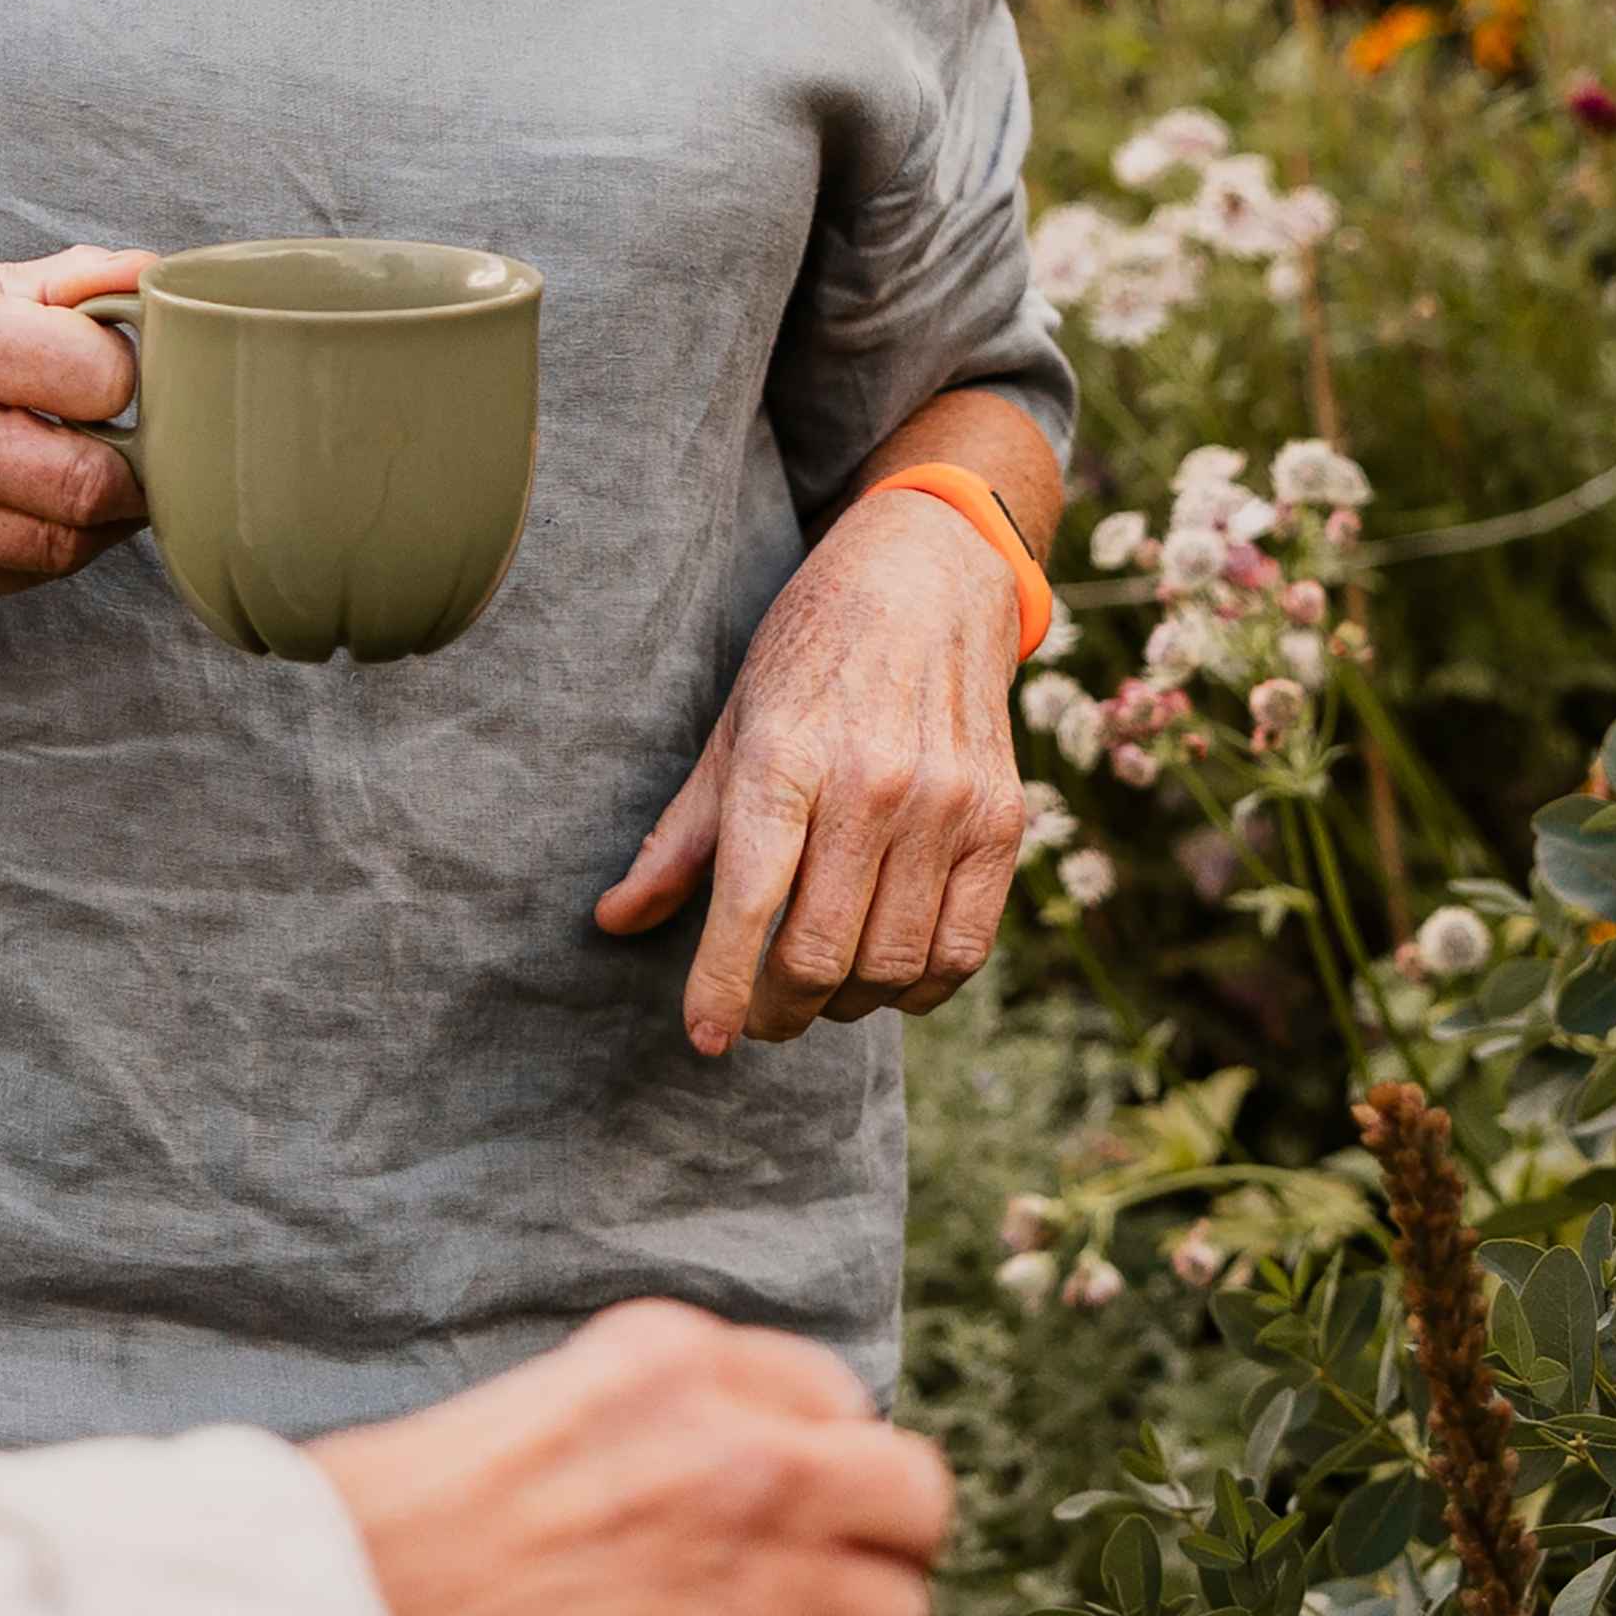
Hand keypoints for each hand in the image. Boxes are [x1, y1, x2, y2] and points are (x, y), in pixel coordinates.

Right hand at [0, 248, 149, 607]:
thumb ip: (73, 281)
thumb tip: (162, 280)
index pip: (101, 379)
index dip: (130, 378)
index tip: (116, 377)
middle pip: (90, 483)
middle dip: (133, 470)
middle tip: (132, 448)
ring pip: (65, 547)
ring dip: (102, 519)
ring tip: (88, 476)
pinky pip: (25, 579)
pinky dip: (51, 547)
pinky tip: (31, 508)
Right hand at [312, 1302, 946, 1615]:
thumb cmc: (384, 1538)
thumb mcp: (530, 1410)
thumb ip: (648, 1427)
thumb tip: (722, 1479)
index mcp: (673, 1362)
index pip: (835, 1396)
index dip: (815, 1470)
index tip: (781, 1517)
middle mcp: (737, 1455)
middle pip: (911, 1498)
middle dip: (872, 1554)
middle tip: (813, 1600)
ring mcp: (754, 1580)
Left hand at [592, 485, 1027, 1054]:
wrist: (931, 577)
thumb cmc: (811, 653)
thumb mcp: (733, 727)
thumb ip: (681, 836)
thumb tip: (614, 921)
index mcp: (786, 755)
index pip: (749, 903)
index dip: (720, 989)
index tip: (704, 1038)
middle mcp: (871, 782)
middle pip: (821, 954)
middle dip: (777, 1009)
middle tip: (757, 1016)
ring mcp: (946, 804)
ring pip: (892, 966)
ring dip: (846, 1004)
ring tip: (817, 989)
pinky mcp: (1001, 821)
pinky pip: (963, 950)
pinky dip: (919, 988)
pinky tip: (886, 973)